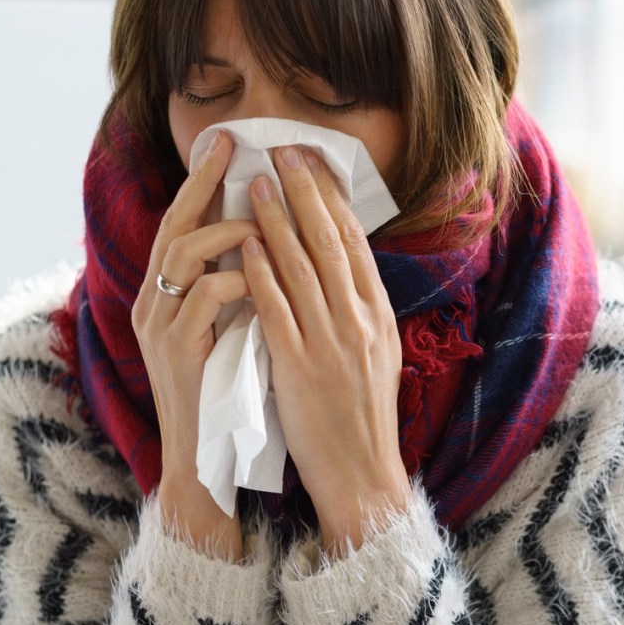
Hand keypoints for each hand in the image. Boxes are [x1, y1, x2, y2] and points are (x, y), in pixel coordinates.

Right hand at [132, 131, 258, 558]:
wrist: (212, 460)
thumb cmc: (234, 391)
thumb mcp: (237, 328)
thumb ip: (244, 286)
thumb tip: (276, 236)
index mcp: (172, 296)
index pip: (186, 224)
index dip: (206, 182)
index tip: (232, 143)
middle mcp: (156, 304)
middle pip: (174, 226)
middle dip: (203, 182)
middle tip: (230, 145)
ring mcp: (161, 327)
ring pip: (182, 256)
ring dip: (226, 232)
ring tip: (261, 220)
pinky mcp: (176, 354)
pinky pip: (203, 299)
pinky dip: (236, 281)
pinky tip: (261, 279)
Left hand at [242, 146, 409, 552]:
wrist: (364, 473)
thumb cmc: (363, 417)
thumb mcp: (378, 354)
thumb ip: (361, 310)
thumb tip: (343, 268)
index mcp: (380, 313)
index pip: (355, 243)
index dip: (333, 198)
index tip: (314, 164)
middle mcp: (360, 319)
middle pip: (330, 241)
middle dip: (305, 191)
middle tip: (285, 152)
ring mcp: (331, 340)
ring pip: (302, 266)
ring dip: (277, 219)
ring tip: (256, 183)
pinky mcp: (299, 365)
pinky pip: (276, 309)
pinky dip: (260, 272)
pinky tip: (244, 245)